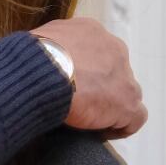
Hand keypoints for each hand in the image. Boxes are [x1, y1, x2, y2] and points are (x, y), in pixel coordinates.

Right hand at [31, 17, 145, 139]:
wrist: (42, 73)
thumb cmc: (31, 59)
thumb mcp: (36, 44)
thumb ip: (48, 50)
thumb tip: (37, 63)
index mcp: (90, 31)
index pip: (95, 52)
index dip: (84, 71)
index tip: (69, 84)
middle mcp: (113, 48)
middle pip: (113, 72)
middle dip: (99, 86)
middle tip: (78, 102)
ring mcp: (124, 75)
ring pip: (126, 94)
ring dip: (110, 106)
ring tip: (88, 120)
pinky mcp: (127, 102)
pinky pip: (135, 118)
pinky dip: (120, 126)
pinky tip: (100, 133)